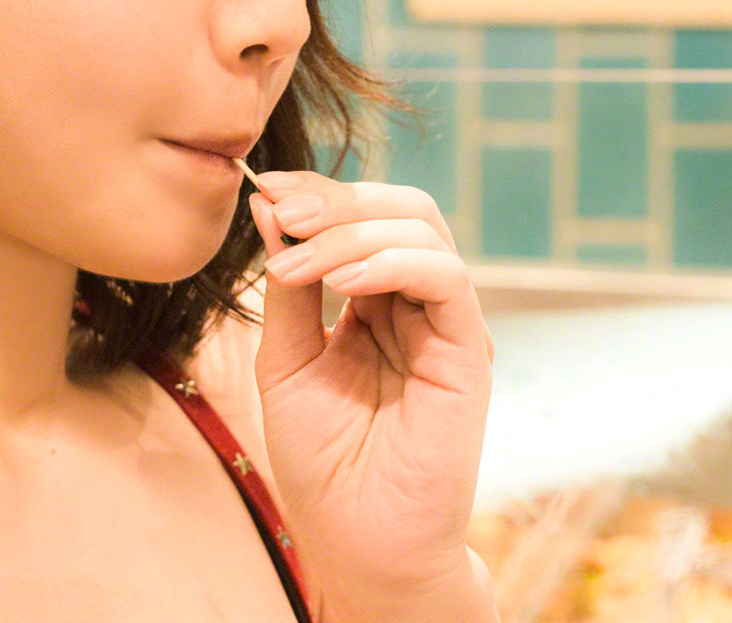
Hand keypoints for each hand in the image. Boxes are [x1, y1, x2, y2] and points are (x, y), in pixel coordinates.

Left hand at [245, 170, 494, 613]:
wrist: (357, 541)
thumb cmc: (322, 461)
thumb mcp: (286, 359)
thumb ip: (288, 285)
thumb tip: (268, 205)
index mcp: (377, 300)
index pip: (361, 216)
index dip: (316, 193)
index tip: (265, 189)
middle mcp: (417, 303)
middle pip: (398, 207)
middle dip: (335, 199)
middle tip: (282, 212)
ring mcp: (445, 323)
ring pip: (421, 229)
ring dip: (350, 232)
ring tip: (297, 262)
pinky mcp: (466, 351)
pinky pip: (445, 277)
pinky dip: (391, 263)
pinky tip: (343, 285)